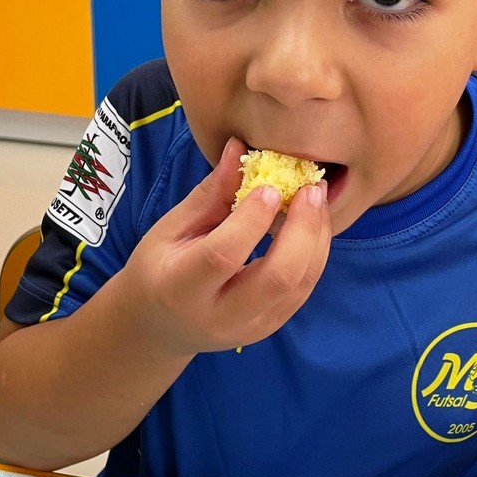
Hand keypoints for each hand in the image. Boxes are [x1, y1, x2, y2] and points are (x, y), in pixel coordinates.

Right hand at [122, 136, 330, 354]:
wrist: (160, 326)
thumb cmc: (159, 268)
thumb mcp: (171, 229)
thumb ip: (210, 194)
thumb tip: (239, 148)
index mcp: (182, 288)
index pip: (224, 255)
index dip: (252, 219)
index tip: (270, 186)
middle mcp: (220, 316)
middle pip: (278, 278)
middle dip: (303, 229)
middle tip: (311, 188)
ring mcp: (250, 328)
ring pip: (299, 285)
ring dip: (317, 238)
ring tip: (317, 199)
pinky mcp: (270, 327)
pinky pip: (303, 290)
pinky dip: (315, 253)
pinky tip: (313, 223)